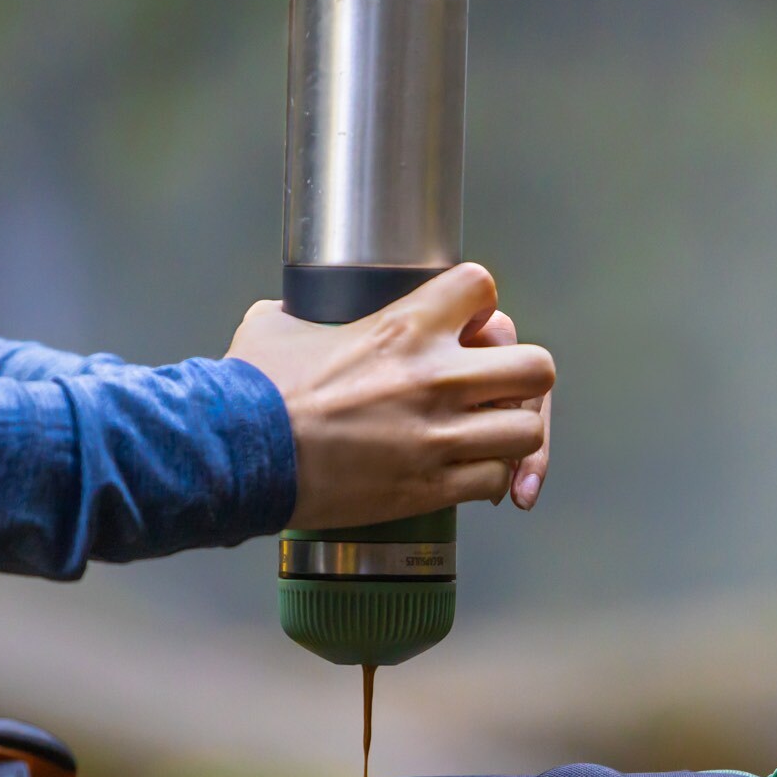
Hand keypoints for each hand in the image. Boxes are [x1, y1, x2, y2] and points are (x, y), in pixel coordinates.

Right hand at [226, 263, 554, 528]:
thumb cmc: (253, 390)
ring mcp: (437, 434)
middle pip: (536, 366)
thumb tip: (297, 314)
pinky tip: (469, 479)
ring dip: (511, 436)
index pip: (484, 289)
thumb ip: (307, 312)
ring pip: (526, 430)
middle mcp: (434, 377)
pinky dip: (489, 481)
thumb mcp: (278, 324)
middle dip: (521, 379)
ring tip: (486, 438)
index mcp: (405, 325)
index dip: (481, 308)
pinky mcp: (429, 487)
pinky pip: (495, 480)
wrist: (240, 455)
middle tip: (495, 391)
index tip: (467, 328)